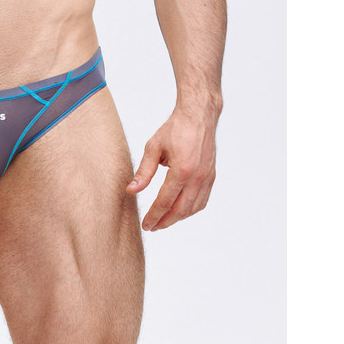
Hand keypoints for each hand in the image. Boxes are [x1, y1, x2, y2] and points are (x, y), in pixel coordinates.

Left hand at [126, 106, 216, 230]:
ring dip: (178, 218)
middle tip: (152, 227)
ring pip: (193, 208)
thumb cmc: (175, 129)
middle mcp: (197, 178)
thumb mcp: (153, 147)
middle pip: (180, 210)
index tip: (146, 225)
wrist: (198, 116)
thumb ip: (143, 172)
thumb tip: (131, 191)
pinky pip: (202, 200)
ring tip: (163, 221)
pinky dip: (191, 209)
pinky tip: (180, 210)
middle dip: (165, 222)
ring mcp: (207, 178)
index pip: (165, 202)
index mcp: (181, 171)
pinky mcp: (211, 176)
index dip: (154, 216)